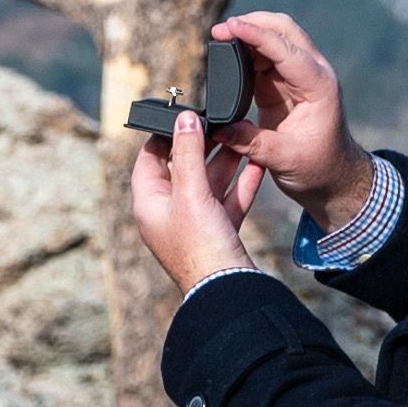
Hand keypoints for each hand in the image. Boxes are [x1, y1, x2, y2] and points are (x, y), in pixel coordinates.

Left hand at [122, 109, 263, 303]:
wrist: (227, 289)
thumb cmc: (200, 247)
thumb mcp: (191, 193)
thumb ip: (189, 153)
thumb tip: (185, 119)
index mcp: (150, 204)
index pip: (150, 160)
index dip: (164, 137)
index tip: (182, 117)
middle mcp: (169, 213)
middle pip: (183, 169)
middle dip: (203, 146)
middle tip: (219, 123)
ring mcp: (194, 224)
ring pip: (209, 184)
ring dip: (226, 162)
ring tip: (242, 137)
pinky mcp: (218, 233)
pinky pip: (228, 201)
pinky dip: (242, 183)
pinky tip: (257, 165)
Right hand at [209, 8, 362, 215]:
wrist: (333, 177)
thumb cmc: (318, 167)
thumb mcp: (284, 159)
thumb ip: (251, 142)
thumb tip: (219, 129)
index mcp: (319, 86)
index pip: (286, 49)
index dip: (256, 35)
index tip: (229, 27)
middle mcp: (312, 73)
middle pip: (284, 30)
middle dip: (253, 23)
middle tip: (221, 30)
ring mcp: (298, 75)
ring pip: (274, 39)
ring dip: (248, 35)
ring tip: (219, 41)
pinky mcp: (284, 83)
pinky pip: (264, 57)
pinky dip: (246, 51)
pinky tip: (228, 56)